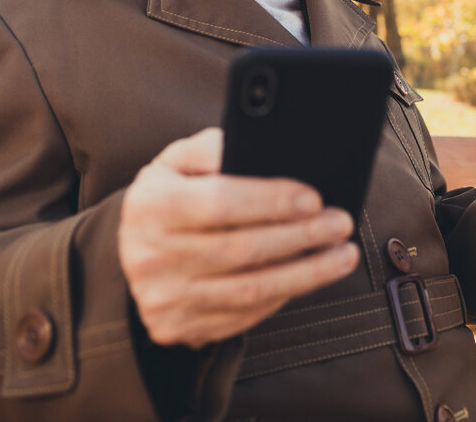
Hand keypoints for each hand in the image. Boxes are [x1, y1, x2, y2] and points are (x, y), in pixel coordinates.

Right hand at [117, 128, 359, 347]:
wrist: (134, 248)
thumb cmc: (170, 194)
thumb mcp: (179, 160)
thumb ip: (214, 149)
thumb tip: (263, 151)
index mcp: (149, 205)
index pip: (218, 204)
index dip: (270, 202)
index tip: (313, 198)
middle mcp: (149, 256)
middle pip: (240, 250)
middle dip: (300, 236)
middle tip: (339, 223)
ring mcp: (163, 298)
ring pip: (249, 291)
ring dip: (306, 274)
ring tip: (341, 254)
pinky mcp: (177, 327)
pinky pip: (243, 315)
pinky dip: (283, 296)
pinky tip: (309, 276)